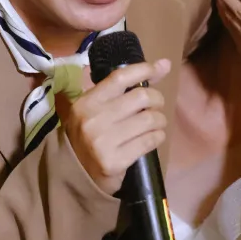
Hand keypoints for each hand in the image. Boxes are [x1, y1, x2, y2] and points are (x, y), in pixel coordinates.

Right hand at [59, 59, 170, 192]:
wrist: (77, 174)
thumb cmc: (90, 135)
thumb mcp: (95, 109)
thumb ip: (123, 89)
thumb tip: (164, 65)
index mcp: (87, 102)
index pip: (119, 77)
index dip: (144, 69)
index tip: (161, 67)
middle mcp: (93, 119)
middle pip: (140, 97)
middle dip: (156, 99)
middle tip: (156, 106)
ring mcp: (103, 142)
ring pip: (149, 120)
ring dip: (159, 120)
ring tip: (156, 123)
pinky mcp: (115, 161)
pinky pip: (149, 141)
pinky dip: (158, 136)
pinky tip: (154, 137)